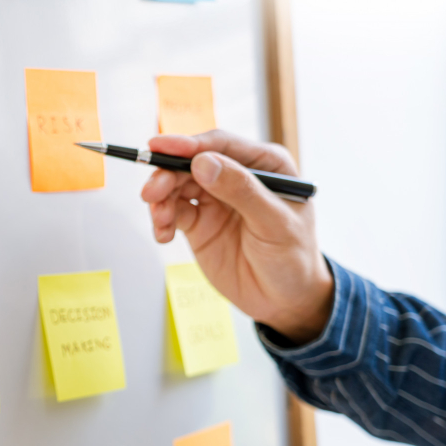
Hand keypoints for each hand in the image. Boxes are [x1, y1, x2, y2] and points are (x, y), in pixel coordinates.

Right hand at [141, 130, 333, 343]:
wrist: (284, 301)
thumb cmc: (293, 258)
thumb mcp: (274, 223)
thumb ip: (241, 190)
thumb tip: (203, 163)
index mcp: (265, 164)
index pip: (222, 145)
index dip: (189, 144)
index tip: (162, 148)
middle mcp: (237, 176)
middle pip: (192, 162)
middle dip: (167, 174)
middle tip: (152, 193)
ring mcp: (216, 199)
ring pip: (177, 185)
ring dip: (161, 198)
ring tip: (159, 220)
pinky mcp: (199, 222)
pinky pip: (173, 212)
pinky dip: (162, 220)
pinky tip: (163, 235)